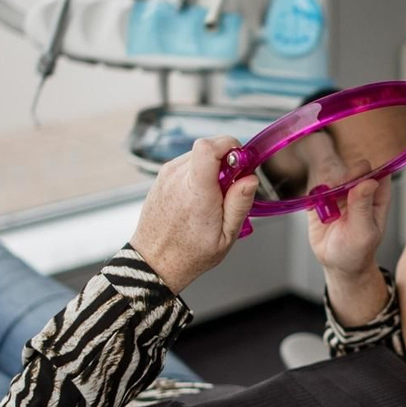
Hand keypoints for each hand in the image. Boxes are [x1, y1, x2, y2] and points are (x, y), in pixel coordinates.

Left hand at [129, 137, 257, 293]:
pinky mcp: (162, 177)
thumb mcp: (226, 236)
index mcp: (196, 191)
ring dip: (212, 167)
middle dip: (226, 160)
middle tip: (230, 186)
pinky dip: (198, 172)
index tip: (240, 162)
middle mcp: (178, 178)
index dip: (229, 145)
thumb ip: (240, 204)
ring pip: (198, 154)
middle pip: (208, 147)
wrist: (155, 261)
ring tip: (213, 195)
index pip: (209, 146)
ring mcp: (167, 175)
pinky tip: (199, 196)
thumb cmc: (189, 253)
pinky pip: (187, 163)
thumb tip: (250, 179)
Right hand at [307, 173, 389, 278]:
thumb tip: (369, 182)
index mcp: (378, 196)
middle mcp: (360, 189)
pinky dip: (313, 196)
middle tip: (338, 191)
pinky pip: (315, 188)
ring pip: (332, 174)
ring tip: (327, 207)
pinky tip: (316, 209)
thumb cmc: (357, 251)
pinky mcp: (322, 197)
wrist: (337, 264)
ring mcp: (340, 191)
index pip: (379, 172)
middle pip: (353, 169)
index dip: (370, 170)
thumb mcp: (363, 232)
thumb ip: (364, 207)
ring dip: (327, 186)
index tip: (358, 178)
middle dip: (345, 177)